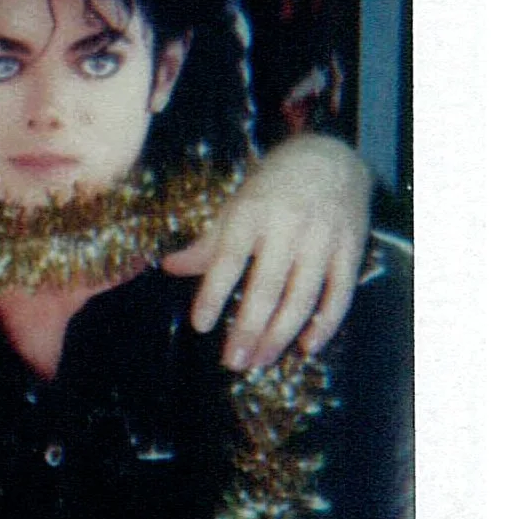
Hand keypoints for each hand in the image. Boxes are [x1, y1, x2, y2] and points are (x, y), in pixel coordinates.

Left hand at [162, 133, 371, 370]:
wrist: (332, 157)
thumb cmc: (273, 186)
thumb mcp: (235, 206)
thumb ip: (207, 242)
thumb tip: (168, 267)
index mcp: (252, 214)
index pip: (228, 260)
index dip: (213, 295)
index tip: (201, 326)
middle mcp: (288, 228)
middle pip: (267, 288)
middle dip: (248, 329)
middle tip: (233, 361)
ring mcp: (322, 240)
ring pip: (301, 298)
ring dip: (280, 335)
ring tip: (260, 360)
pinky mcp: (350, 250)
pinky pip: (339, 294)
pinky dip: (325, 323)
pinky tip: (307, 347)